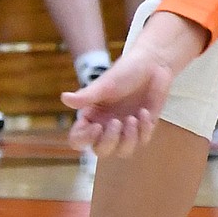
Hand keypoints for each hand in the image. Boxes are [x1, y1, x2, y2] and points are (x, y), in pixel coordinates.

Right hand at [63, 9, 207, 157]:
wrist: (153, 65)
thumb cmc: (125, 72)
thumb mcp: (106, 84)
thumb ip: (86, 96)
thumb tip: (64, 98)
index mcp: (92, 117)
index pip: (79, 139)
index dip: (84, 139)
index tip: (96, 126)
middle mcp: (107, 126)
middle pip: (101, 151)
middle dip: (109, 141)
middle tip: (116, 122)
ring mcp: (126, 129)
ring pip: (123, 151)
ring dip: (128, 139)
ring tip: (133, 118)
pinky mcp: (145, 127)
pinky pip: (143, 140)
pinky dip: (144, 129)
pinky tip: (145, 112)